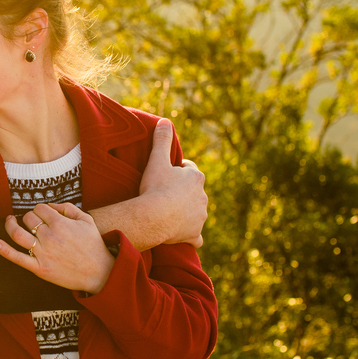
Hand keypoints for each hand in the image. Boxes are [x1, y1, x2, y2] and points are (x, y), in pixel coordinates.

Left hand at [0, 202, 112, 293]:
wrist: (99, 272)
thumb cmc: (93, 245)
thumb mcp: (86, 220)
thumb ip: (67, 208)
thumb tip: (49, 205)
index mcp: (60, 223)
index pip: (39, 209)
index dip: (39, 210)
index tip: (42, 215)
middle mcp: (49, 236)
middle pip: (28, 219)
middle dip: (29, 217)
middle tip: (33, 222)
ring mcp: (43, 252)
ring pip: (18, 234)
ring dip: (10, 225)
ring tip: (10, 221)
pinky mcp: (39, 268)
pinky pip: (17, 258)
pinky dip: (4, 250)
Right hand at [139, 118, 206, 247]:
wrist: (154, 216)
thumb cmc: (155, 187)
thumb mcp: (157, 160)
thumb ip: (162, 140)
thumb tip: (165, 120)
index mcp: (196, 177)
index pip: (190, 170)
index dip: (178, 171)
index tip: (167, 174)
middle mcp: (203, 196)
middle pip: (194, 192)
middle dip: (183, 192)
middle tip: (164, 194)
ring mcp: (200, 216)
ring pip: (197, 213)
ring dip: (187, 213)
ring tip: (169, 214)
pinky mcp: (195, 234)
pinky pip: (196, 237)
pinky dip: (191, 236)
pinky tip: (183, 236)